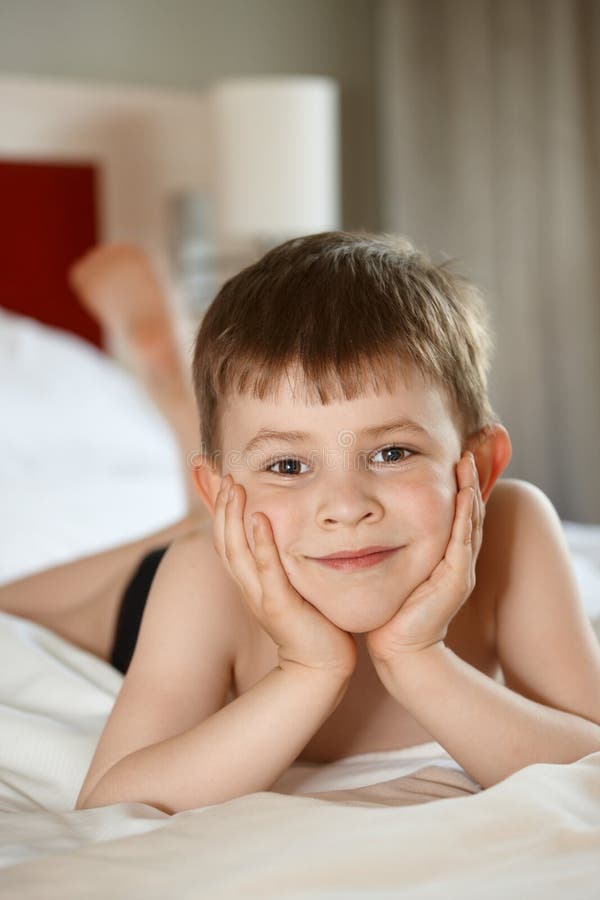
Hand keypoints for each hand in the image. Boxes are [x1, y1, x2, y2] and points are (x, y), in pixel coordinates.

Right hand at [213, 475, 356, 677]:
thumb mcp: (293, 584)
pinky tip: (261, 519)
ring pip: (236, 552)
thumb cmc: (313, 623)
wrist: (321, 666)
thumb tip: (288, 534)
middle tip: (225, 476)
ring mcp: (261, 596)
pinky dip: (261, 544)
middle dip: (222, 507)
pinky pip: (267, 570)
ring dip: (234, 518)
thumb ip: (286, 562)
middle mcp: (249, 586)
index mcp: (251, 580)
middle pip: (224, 541)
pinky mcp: (279, 606)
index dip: (219, 509)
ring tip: (235, 489)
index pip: (226, 539)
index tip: (221, 479)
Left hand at [366, 452, 483, 662]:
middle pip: (469, 513)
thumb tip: (367, 524)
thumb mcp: (391, 570)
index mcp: (444, 558)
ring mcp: (460, 571)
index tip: (450, 459)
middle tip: (464, 452)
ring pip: (471, 523)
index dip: (456, 487)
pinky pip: (464, 543)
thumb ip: (389, 548)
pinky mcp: (457, 581)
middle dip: (468, 482)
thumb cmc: (390, 612)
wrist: (399, 650)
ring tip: (466, 465)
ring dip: (470, 492)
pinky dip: (466, 518)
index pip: (455, 515)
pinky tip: (464, 496)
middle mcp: (457, 561)